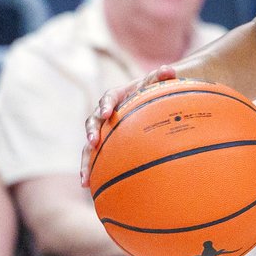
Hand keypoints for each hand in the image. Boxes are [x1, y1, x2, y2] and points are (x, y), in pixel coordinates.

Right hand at [81, 65, 178, 185]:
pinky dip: (91, 169)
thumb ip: (160, 76)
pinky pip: (95, 157)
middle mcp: (104, 114)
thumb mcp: (154, 83)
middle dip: (91, 132)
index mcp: (115, 96)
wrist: (145, 99)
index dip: (106, 105)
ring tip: (85, 178)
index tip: (107, 113)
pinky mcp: (104, 144)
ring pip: (89, 145)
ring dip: (85, 160)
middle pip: (93, 122)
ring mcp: (102, 130)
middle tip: (92, 141)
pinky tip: (89, 186)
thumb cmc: (150, 90)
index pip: (108, 99)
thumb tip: (171, 69)